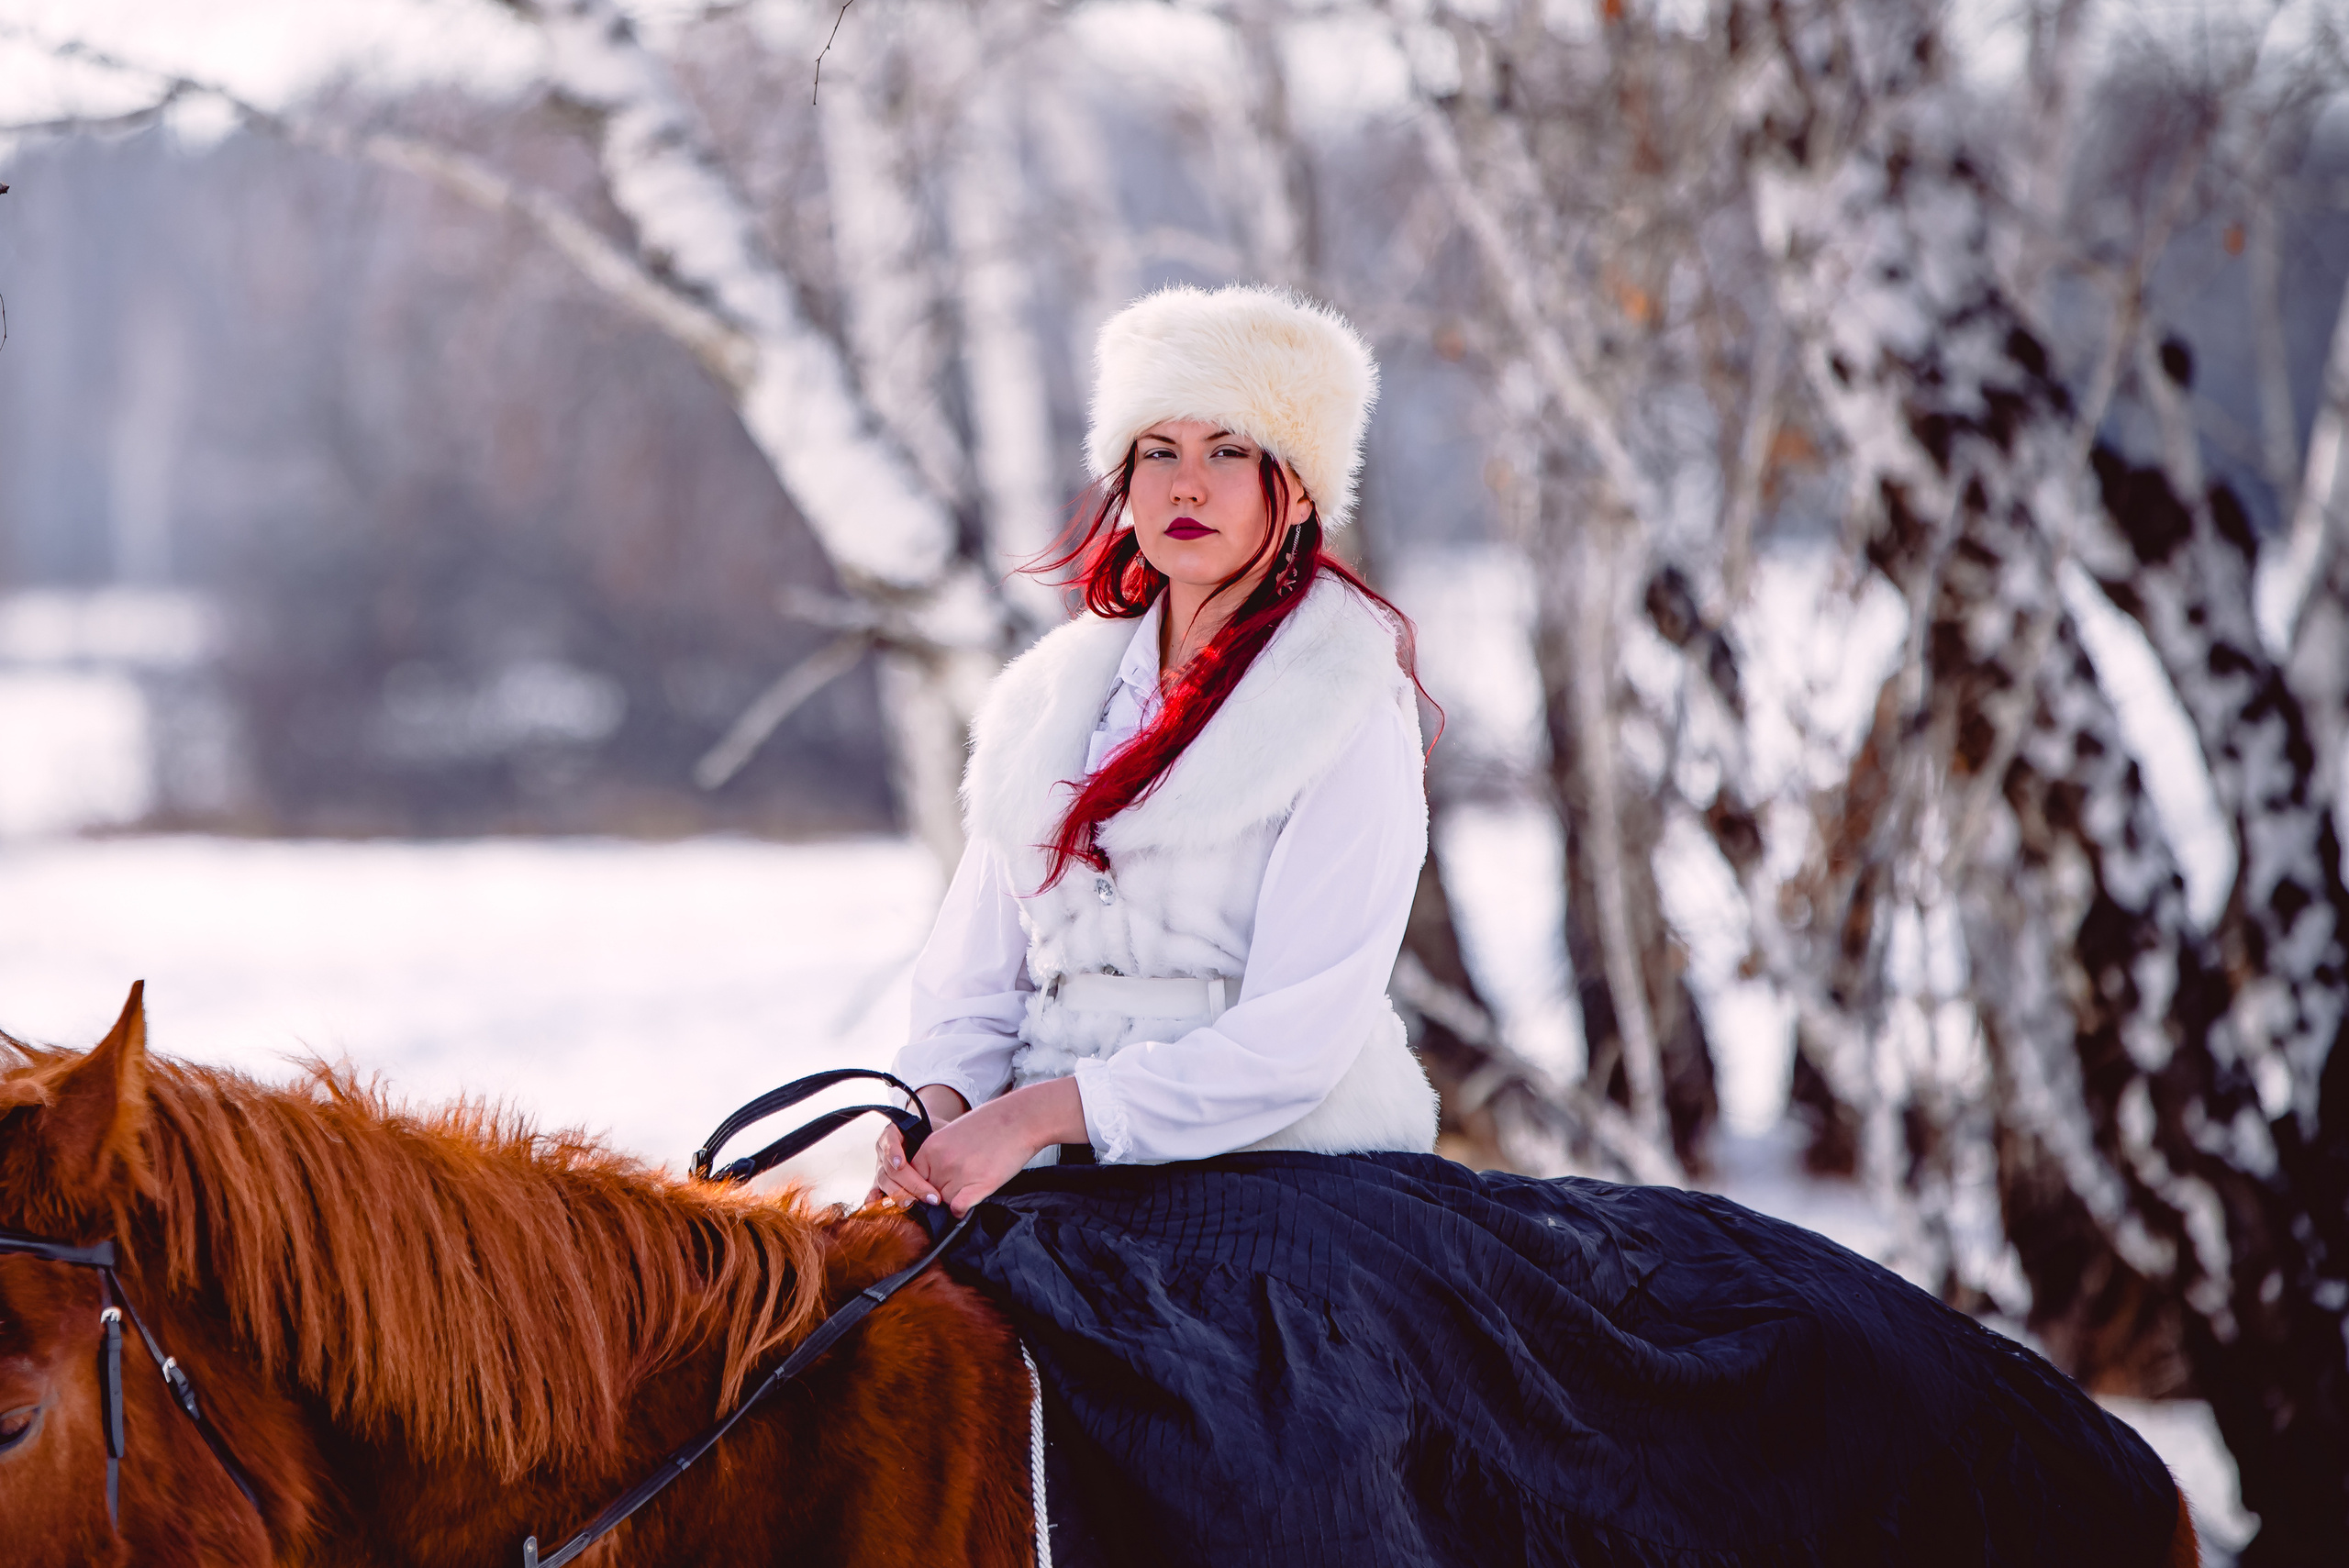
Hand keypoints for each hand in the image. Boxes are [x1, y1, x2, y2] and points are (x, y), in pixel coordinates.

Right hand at [866, 1085, 967, 1211]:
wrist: (924, 1135)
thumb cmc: (933, 1132)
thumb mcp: (937, 1128)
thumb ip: (942, 1136)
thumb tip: (957, 1142)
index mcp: (893, 1133)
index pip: (889, 1140)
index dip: (893, 1152)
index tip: (901, 1164)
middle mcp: (884, 1151)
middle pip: (890, 1167)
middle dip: (909, 1183)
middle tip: (929, 1196)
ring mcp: (881, 1167)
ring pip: (884, 1181)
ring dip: (898, 1194)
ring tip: (911, 1204)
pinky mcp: (881, 1182)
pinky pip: (874, 1190)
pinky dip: (875, 1198)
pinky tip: (875, 1206)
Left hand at [908, 1078, 1086, 1216]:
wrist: (1020, 1119)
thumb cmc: (990, 1124)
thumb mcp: (953, 1134)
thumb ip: (937, 1156)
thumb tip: (928, 1183)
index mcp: (931, 1148)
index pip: (911, 1180)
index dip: (920, 1188)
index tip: (930, 1191)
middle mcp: (941, 1162)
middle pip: (927, 1194)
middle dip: (938, 1194)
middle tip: (956, 1185)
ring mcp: (959, 1174)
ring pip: (944, 1202)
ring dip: (954, 1199)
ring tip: (970, 1184)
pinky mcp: (979, 1185)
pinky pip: (959, 1209)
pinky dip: (962, 1210)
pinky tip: (971, 1200)